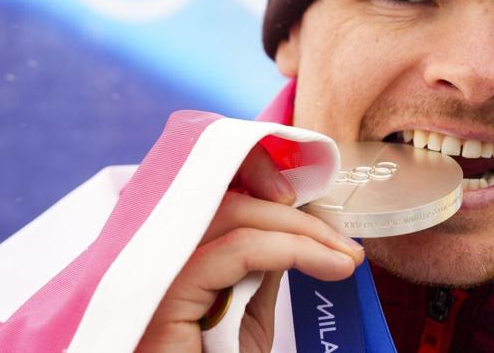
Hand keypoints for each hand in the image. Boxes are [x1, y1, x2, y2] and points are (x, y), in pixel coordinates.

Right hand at [136, 143, 363, 351]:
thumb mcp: (245, 317)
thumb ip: (259, 267)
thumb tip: (292, 228)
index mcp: (164, 250)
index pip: (206, 188)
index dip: (256, 176)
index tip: (308, 201)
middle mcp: (150, 251)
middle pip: (221, 195)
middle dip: (290, 207)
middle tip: (341, 238)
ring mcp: (152, 270)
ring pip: (232, 214)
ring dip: (301, 229)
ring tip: (343, 254)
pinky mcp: (163, 296)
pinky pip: (236, 251)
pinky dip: (292, 250)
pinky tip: (329, 265)